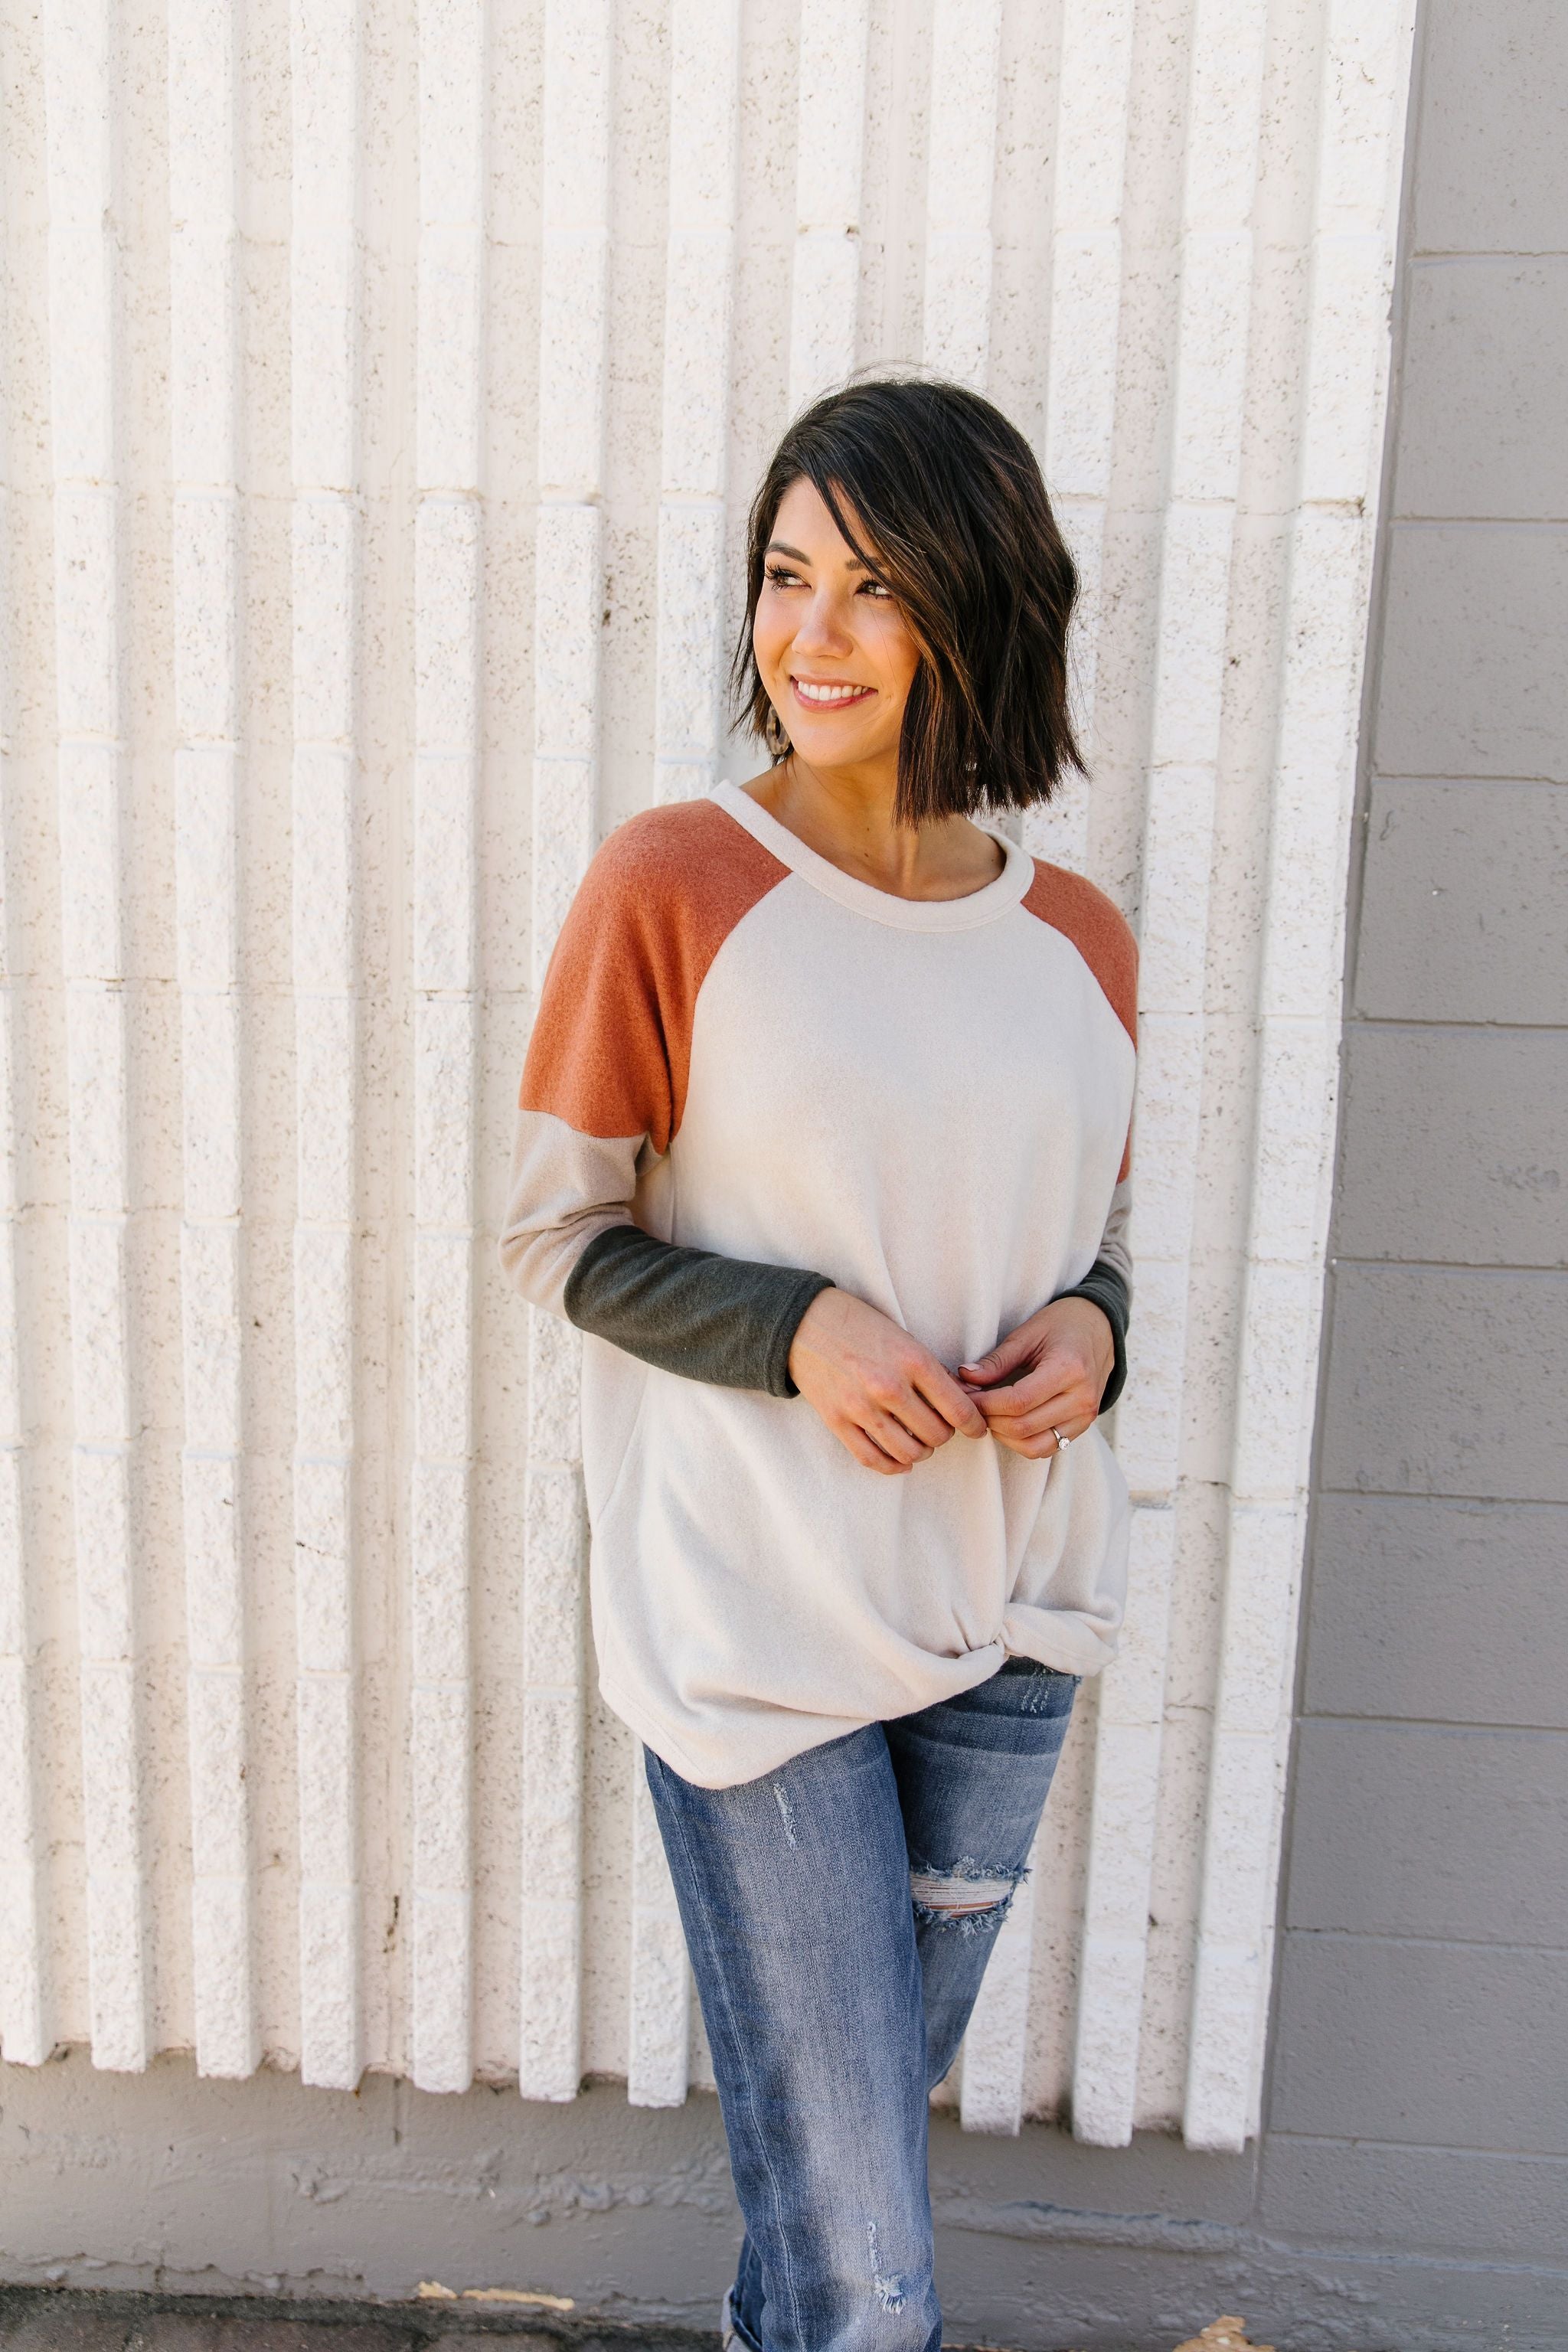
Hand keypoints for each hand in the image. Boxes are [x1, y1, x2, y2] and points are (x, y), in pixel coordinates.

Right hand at [788, 1288, 988, 1474]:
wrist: (807, 1321)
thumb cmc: (862, 1325)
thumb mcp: (905, 1338)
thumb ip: (932, 1371)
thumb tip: (965, 1401)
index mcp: (912, 1361)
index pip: (959, 1409)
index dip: (975, 1425)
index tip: (977, 1429)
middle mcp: (888, 1387)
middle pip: (936, 1435)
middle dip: (944, 1435)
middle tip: (940, 1427)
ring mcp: (861, 1407)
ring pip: (908, 1453)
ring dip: (921, 1452)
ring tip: (920, 1442)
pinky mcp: (837, 1421)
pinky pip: (872, 1458)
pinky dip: (892, 1465)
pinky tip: (900, 1460)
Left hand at [958, 1296, 1113, 1461]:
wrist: (1100, 1329)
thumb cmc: (1062, 1325)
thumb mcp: (1027, 1334)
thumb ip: (997, 1360)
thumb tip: (966, 1377)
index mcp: (1069, 1369)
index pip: (1018, 1402)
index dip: (985, 1404)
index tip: (965, 1395)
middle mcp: (1082, 1398)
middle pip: (1023, 1426)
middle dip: (988, 1419)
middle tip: (970, 1404)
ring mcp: (1086, 1416)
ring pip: (1034, 1446)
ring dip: (1003, 1436)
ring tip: (988, 1414)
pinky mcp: (1083, 1427)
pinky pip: (1047, 1448)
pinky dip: (1022, 1442)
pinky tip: (1007, 1423)